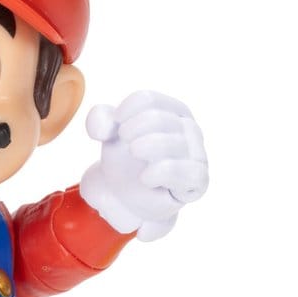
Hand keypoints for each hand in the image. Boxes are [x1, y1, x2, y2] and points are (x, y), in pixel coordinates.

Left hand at [81, 91, 207, 240]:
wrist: (128, 196)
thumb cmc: (124, 158)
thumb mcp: (108, 135)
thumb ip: (99, 120)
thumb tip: (102, 127)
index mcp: (172, 110)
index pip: (149, 100)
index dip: (126, 109)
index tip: (115, 122)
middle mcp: (189, 129)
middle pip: (162, 119)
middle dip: (135, 127)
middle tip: (123, 139)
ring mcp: (196, 155)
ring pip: (174, 144)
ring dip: (148, 146)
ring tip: (134, 151)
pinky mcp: (197, 181)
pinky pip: (187, 172)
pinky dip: (163, 172)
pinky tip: (145, 177)